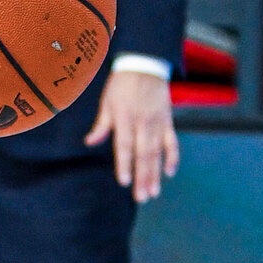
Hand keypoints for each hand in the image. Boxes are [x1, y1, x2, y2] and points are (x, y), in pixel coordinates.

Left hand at [85, 70, 178, 201]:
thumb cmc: (121, 84)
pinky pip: (172, 142)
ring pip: (157, 153)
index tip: (124, 182)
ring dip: (155, 174)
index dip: (124, 165)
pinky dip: (172, 157)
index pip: (124, 146)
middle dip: (142, 177)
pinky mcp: (168, 121)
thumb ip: (101, 125)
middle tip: (141, 197)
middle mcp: (142, 123)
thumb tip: (90, 143)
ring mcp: (157, 123)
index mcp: (124, 118)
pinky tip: (169, 173)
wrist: (145, 65)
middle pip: (143, 155)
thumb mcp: (107, 102)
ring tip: (153, 192)